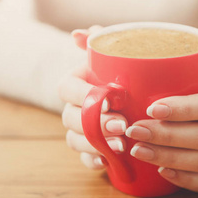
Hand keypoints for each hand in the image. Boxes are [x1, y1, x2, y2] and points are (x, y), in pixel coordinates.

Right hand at [59, 25, 127, 168]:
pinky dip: (93, 162)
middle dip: (95, 123)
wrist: (131, 97)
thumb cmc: (119, 74)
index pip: (67, 88)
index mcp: (74, 84)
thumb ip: (97, 43)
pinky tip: (107, 163)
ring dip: (95, 145)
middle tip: (122, 125)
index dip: (84, 95)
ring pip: (75, 140)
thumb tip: (78, 34)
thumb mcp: (110, 57)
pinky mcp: (89, 150)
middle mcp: (72, 108)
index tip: (109, 98)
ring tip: (121, 146)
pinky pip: (83, 160)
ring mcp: (78, 131)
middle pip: (71, 118)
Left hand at [126, 45, 197, 192]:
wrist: (196, 98)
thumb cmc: (190, 75)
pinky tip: (161, 171)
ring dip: (169, 157)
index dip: (184, 110)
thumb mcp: (196, 55)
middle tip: (133, 130)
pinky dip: (183, 180)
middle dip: (167, 136)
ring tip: (137, 150)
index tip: (151, 107)